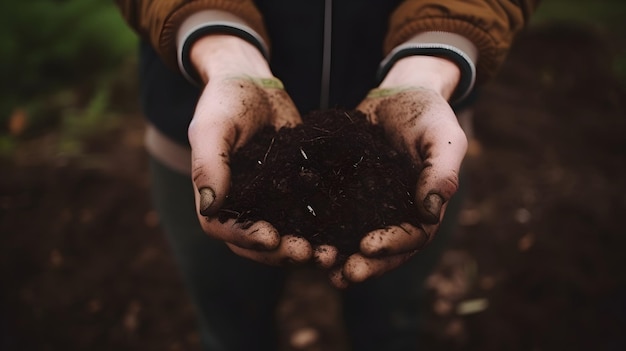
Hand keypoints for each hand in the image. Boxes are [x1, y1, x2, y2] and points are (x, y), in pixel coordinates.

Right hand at [187, 35, 320, 264]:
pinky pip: (306, 219)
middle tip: (308, 254)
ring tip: (330, 255)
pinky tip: (344, 235)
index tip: (272, 239)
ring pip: (284, 239)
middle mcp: (241, 206)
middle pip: (255, 244)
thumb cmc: (228, 100)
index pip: (223, 229)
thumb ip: (208, 164)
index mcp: (216, 195)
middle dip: (280, 253)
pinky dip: (322, 232)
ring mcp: (269, 203)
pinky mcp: (295, 194)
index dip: (245, 238)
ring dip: (304, 251)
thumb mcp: (215, 126)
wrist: (256, 85)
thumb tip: (209, 208)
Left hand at [330, 56, 467, 287]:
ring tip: (319, 265)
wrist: (398, 95)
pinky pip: (331, 216)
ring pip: (354, 239)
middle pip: (383, 250)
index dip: (392, 246)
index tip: (368, 247)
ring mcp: (368, 207)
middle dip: (365, 264)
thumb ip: (442, 171)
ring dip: (339, 256)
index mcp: (423, 209)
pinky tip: (301, 237)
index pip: (413, 237)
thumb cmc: (428, 115)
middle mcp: (395, 215)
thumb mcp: (443, 137)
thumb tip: (430, 212)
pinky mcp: (343, 193)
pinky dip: (320, 230)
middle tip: (343, 274)